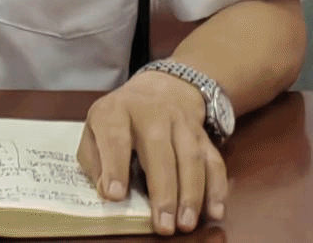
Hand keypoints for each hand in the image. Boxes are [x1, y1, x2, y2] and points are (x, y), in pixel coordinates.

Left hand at [77, 71, 227, 235]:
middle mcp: (151, 114)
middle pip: (159, 151)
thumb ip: (95, 160)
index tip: (115, 196)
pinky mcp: (203, 136)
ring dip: (191, 193)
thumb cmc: (121, 118)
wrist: (161, 87)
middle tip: (163, 225)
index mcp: (117, 112)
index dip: (115, 167)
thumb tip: (107, 191)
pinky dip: (217, 187)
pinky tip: (215, 211)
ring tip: (186, 223)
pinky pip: (214, 161)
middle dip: (163, 191)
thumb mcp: (95, 128)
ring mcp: (181, 124)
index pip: (115, 138)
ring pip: (190, 157)